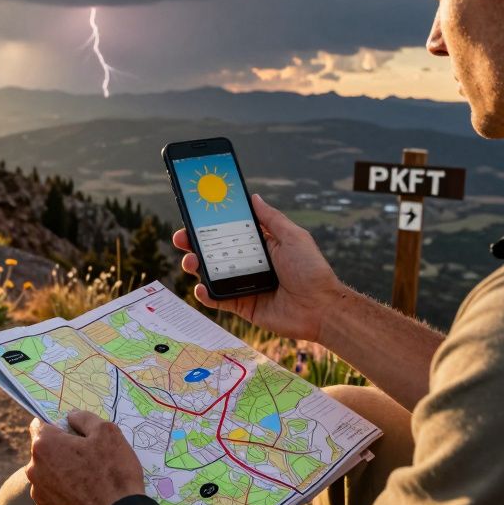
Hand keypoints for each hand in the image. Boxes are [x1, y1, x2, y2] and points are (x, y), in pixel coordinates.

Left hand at [26, 411, 144, 504]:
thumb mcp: (107, 433)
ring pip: (49, 473)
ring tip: (89, 479)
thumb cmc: (113, 474)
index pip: (40, 424)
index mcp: (45, 445)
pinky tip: (85, 495)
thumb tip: (72, 416)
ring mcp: (39, 494)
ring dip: (64, 471)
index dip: (58, 424)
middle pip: (45, 450)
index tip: (73, 431)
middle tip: (88, 457)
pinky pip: (53, 494)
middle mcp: (34, 469)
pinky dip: (65, 492)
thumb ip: (84, 418)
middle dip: (63, 449)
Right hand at [173, 193, 344, 342]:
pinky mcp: (242, 306)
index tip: (194, 213)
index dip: (210, 223)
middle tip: (181, 237)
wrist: (322, 308)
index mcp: (260, 245)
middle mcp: (248, 263)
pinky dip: (205, 294)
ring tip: (190, 261)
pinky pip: (218, 299)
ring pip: (211, 274)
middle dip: (194, 243)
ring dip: (196, 266)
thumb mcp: (293, 237)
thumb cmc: (312, 270)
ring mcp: (243, 285)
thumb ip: (271, 218)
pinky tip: (200, 287)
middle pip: (214, 251)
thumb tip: (253, 196)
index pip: (229, 230)